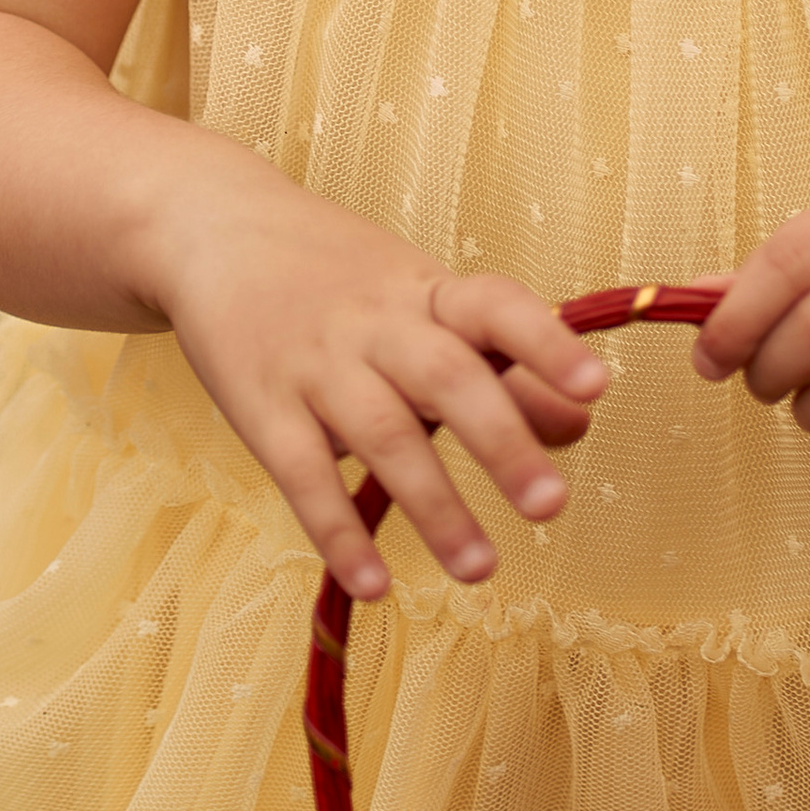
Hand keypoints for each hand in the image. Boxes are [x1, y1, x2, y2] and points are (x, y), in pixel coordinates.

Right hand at [148, 165, 612, 600]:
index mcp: (425, 292)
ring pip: (383, 435)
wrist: (213, 226)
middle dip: (502, 442)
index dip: (547, 346)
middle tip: (551, 506)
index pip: (496, 307)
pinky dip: (339, 532)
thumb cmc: (338, 276)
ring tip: (480, 568)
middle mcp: (376, 324)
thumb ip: (496, 359)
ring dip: (434, 506)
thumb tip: (577, 424)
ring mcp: (316, 365)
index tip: (596, 387)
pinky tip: (374, 584)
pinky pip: (303, 474)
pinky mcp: (260, 407)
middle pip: (447, 377)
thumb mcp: (419, 296)